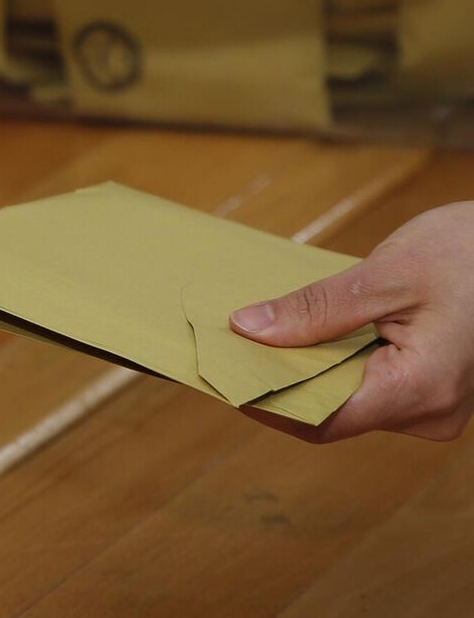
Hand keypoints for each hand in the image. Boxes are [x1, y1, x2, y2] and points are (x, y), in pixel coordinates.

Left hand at [231, 201, 473, 441]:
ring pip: (349, 399)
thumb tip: (248, 328)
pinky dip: (335, 362)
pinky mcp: (429, 388)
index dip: (267, 403)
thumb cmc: (467, 252)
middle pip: (332, 412)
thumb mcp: (385, 274)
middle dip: (282, 380)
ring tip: (264, 334)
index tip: (223, 374)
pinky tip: (308, 334)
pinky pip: (369, 385)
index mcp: (421, 389)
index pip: (322, 421)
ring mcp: (433, 404)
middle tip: (233, 344)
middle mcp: (431, 412)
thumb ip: (316, 308)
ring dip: (307, 369)